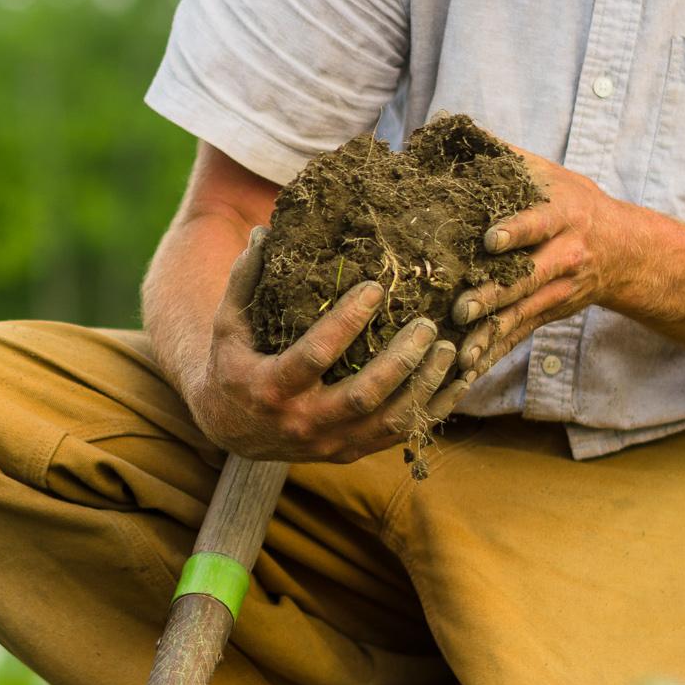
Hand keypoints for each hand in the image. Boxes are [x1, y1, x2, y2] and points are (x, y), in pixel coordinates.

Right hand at [190, 228, 471, 463]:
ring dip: (424, 387)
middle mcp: (302, 421)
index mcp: (271, 387)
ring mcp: (329, 442)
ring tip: (448, 349)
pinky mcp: (349, 451)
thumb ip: (244, 280)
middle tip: (427, 324)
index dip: (348, 321)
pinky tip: (456, 382)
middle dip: (401, 359)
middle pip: (364, 395)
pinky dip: (432, 411)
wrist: (231, 430)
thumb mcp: (228, 324)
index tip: (376, 288)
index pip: (316, 354)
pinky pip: (398, 436)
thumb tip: (263, 232)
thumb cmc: (233, 364)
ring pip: (388, 421)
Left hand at [451, 153, 644, 376]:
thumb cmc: (572, 203)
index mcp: (560, 218)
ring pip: (521, 315)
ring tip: (460, 351)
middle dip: (494, 295)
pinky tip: (466, 373)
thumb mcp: (549, 175)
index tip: (490, 239)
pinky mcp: (548, 314)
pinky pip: (518, 337)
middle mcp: (562, 258)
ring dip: (490, 335)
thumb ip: (506, 157)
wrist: (626, 250)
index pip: (537, 224)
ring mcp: (557, 292)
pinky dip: (493, 355)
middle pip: (525, 279)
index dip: (515, 232)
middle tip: (461, 307)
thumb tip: (454, 129)